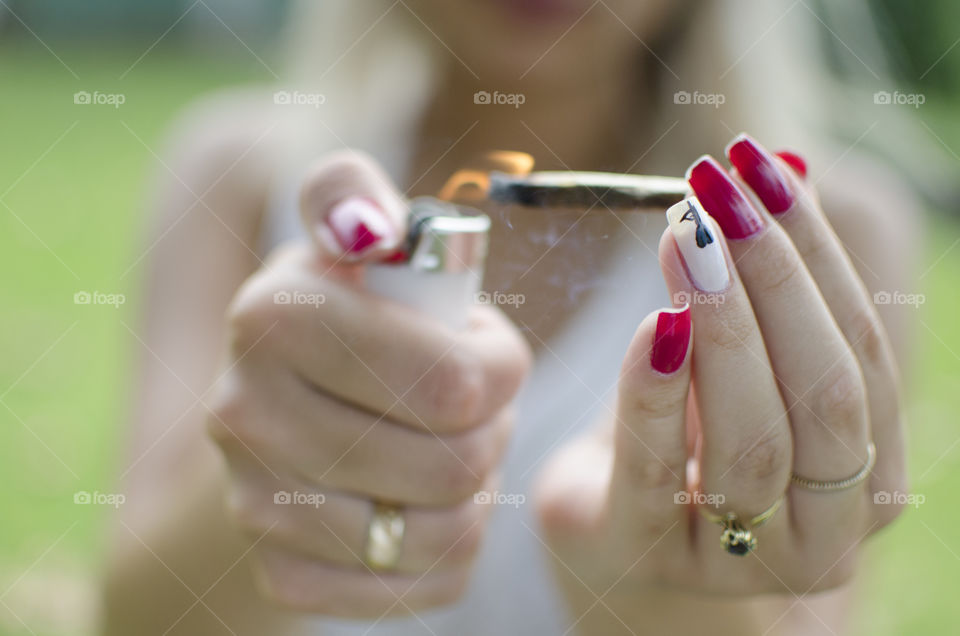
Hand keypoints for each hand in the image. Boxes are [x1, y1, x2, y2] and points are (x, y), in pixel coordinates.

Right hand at [207, 152, 530, 616]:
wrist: (287, 400)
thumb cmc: (354, 311)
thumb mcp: (353, 238)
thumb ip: (352, 196)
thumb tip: (367, 227)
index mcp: (273, 315)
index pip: (454, 382)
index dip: (501, 372)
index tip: (489, 356)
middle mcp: (244, 413)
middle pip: (452, 463)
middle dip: (489, 432)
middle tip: (472, 408)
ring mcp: (256, 503)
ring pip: (444, 531)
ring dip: (473, 491)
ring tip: (451, 449)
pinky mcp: (283, 573)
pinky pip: (422, 586)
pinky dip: (448, 549)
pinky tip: (425, 506)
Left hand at [535, 135, 904, 607]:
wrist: (615, 526)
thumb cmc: (690, 433)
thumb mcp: (739, 361)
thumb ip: (766, 284)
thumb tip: (783, 164)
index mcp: (869, 480)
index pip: (863, 354)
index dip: (819, 256)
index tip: (766, 169)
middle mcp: (824, 534)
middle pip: (826, 396)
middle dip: (778, 281)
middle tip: (721, 195)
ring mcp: (738, 558)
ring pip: (756, 437)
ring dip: (723, 322)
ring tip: (683, 236)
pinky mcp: (642, 552)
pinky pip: (655, 470)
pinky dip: (655, 390)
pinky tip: (654, 321)